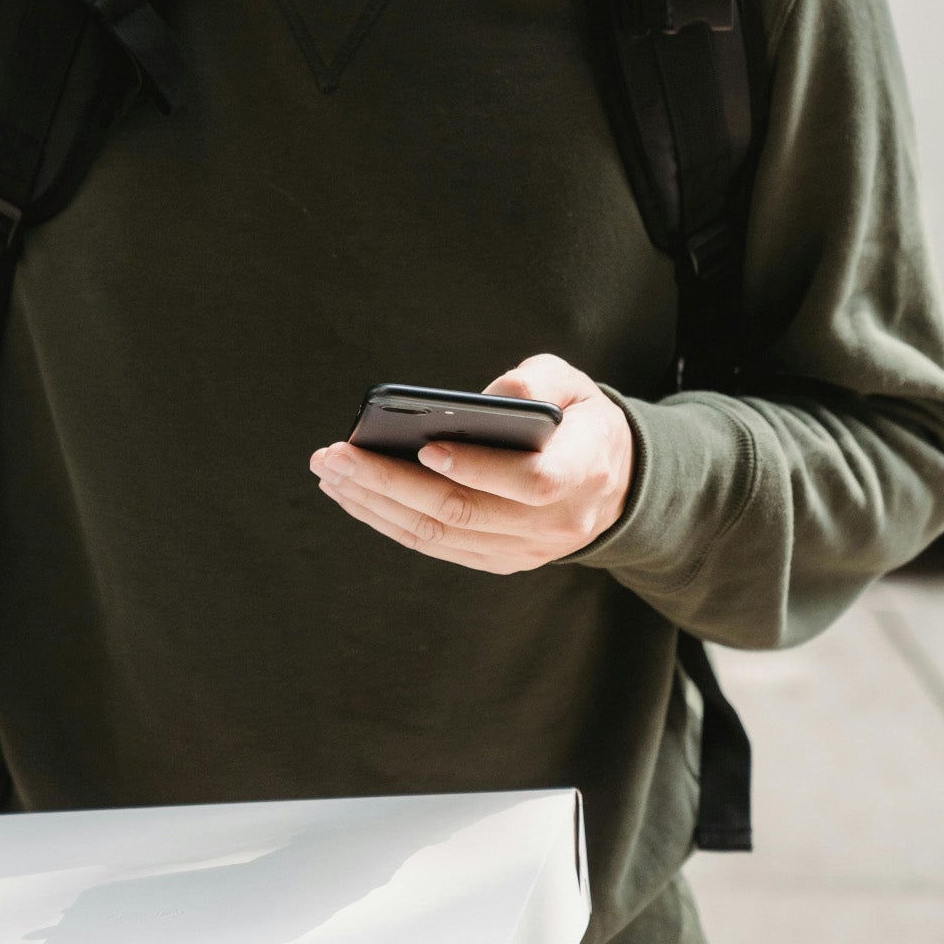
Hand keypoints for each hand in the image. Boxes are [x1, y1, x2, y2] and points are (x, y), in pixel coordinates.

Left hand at [310, 355, 633, 574]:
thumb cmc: (580, 421)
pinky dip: (390, 522)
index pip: (529, 481)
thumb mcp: (576, 385)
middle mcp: (556, 523)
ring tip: (331, 474)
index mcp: (583, 472)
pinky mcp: (501, 561)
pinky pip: (437, 547)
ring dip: (377, 505)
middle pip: (464, 512)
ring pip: (441, 535)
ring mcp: (526, 550)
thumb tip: (486, 396)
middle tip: (337, 456)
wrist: (612, 482)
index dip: (476, 467)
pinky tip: (354, 495)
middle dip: (391, 483)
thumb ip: (538, 381)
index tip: (424, 446)